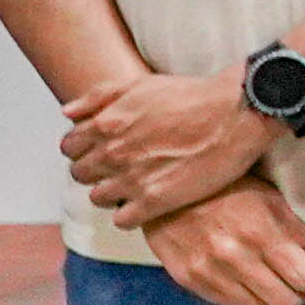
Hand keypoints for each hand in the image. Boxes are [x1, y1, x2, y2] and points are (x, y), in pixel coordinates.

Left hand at [65, 68, 269, 225]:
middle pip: (80, 174)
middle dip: (95, 172)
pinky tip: (147, 204)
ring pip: (98, 198)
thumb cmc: (194, 96)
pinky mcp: (155, 201)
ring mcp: (132, 179)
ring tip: (135, 186)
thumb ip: (97, 97)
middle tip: (119, 169)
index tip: (101, 151)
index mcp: (106, 124)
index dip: (84, 150)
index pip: (70, 147)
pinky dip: (130, 215)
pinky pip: (122, 220)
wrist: (237, 114)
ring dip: (112, 194)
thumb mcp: (140, 84)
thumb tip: (67, 112)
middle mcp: (113, 153)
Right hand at [144, 175, 304, 304]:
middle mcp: (235, 260)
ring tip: (276, 279)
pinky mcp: (190, 283)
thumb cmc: (225, 189)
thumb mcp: (271, 201)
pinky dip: (247, 297)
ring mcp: (210, 275)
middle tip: (303, 277)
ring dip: (274, 297)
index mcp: (261, 236)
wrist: (164, 192)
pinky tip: (250, 279)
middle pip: (286, 303)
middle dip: (303, 293)